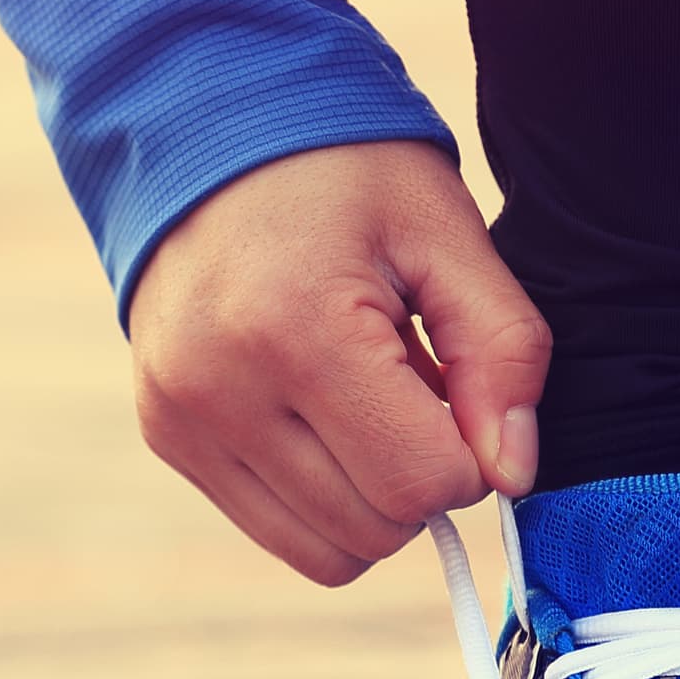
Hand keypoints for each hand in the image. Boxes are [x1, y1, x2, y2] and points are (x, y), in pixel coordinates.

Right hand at [127, 141, 549, 584]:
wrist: (206, 127)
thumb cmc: (342, 172)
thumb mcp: (444, 235)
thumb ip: (502, 353)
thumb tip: (512, 475)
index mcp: (296, 329)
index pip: (419, 482)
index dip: (468, 455)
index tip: (458, 390)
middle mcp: (221, 388)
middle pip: (373, 528)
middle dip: (419, 479)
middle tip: (415, 390)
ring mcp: (182, 419)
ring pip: (323, 551)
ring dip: (371, 500)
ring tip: (365, 403)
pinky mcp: (167, 435)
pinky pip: (272, 528)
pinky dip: (319, 495)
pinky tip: (319, 413)